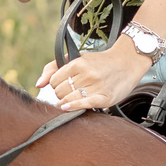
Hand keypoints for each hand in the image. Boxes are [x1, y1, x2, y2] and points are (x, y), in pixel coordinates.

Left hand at [35, 41, 155, 113]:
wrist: (127, 62)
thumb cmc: (99, 62)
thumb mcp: (76, 58)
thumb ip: (53, 68)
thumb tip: (38, 84)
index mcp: (78, 63)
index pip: (54, 81)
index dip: (56, 84)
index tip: (64, 84)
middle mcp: (87, 74)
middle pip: (60, 91)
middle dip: (61, 93)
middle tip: (71, 90)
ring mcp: (96, 86)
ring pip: (68, 99)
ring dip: (66, 101)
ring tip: (72, 98)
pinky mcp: (105, 98)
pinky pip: (84, 104)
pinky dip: (73, 107)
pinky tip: (67, 107)